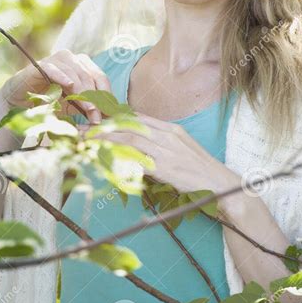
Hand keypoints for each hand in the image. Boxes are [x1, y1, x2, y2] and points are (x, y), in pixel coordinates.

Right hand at [1, 49, 110, 125]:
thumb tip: (112, 117)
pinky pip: (54, 69)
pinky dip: (62, 76)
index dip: (106, 95)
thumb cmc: (51, 102)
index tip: (109, 113)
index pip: (100, 78)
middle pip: (89, 77)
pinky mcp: (41, 64)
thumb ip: (90, 108)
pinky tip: (69, 85)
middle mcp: (72, 59)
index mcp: (84, 65)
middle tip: (97, 116)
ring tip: (88, 109)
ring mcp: (57, 59)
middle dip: (95, 98)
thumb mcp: (74, 106)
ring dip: (82, 93)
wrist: (21, 100)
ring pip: (74, 74)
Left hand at [92, 113, 239, 196]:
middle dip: (103, 127)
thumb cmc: (200, 170)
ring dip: (105, 140)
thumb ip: (163, 143)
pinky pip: (137, 160)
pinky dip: (119, 158)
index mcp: (171, 129)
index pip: (137, 119)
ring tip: (86, 141)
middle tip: (82, 129)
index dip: (114, 119)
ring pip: (129, 140)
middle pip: (128, 127)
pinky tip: (104, 159)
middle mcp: (167, 136)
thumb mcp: (183, 148)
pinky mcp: (166, 168)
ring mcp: (166, 151)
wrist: (219, 183)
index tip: (96, 120)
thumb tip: (141, 144)